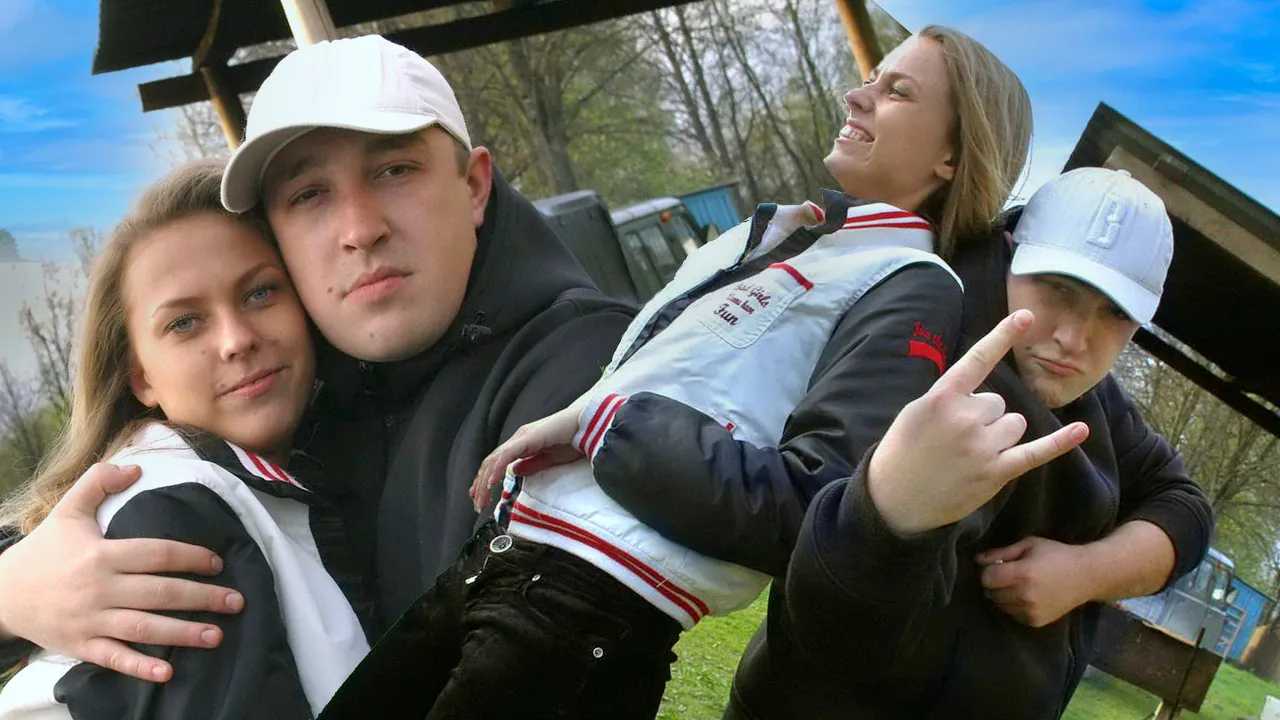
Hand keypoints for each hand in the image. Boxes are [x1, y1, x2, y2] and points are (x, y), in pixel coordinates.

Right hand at [0, 463, 244, 681]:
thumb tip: (135, 470)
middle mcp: (99, 589)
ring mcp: (90, 620)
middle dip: (202, 598)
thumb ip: (99, 482)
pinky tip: (168, 673)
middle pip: (160, 592)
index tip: (218, 562)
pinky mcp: (81, 646)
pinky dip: (140, 667)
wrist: (1, 593)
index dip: (191, 557)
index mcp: (102, 555)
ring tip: (217, 635)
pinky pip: (114, 658)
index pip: (157, 554)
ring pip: (144, 628)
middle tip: (236, 602)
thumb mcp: (68, 510)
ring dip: (183, 634)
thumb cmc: (44, 551)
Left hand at [471, 398, 588, 509]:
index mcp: (521, 444)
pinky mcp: (527, 438)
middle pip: (491, 463)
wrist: (587, 424)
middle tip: (478, 505)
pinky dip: (496, 469)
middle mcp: (517, 439)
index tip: (480, 497)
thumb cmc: (572, 440)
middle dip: (480, 485)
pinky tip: (491, 483)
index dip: (485, 480)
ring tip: (481, 499)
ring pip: (494, 460)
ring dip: (484, 481)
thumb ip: (532, 465)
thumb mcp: (550, 460)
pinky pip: (507, 455)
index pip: (496, 463)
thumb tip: (515, 472)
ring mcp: (521, 437)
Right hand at [867, 310, 1088, 534]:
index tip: (1026, 315)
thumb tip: (981, 394)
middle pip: (998, 403)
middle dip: (984, 418)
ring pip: (1015, 424)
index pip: (978, 359)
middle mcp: (965, 418)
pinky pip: (1034, 452)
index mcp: (942, 398)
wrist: (894, 501)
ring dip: (1000, 436)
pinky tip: (1081, 430)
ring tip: (970, 455)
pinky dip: (1059, 442)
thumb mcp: (914, 413)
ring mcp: (982, 446)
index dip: (1003, 335)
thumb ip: (948, 398)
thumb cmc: (902, 453)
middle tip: (955, 440)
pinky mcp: (996, 472)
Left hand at [977, 536, 1092, 626]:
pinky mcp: (1035, 622)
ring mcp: (1030, 611)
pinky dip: (1014, 606)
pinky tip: (1028, 595)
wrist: (1086, 577)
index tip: (998, 566)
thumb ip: (1001, 553)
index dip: (989, 571)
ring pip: (1000, 605)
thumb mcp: (1029, 545)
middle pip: (990, 593)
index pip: (986, 578)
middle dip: (995, 584)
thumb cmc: (1056, 555)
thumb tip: (977, 560)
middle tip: (1010, 575)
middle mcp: (1024, 596)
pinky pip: (1012, 614)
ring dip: (1003, 595)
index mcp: (1022, 574)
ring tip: (1020, 585)